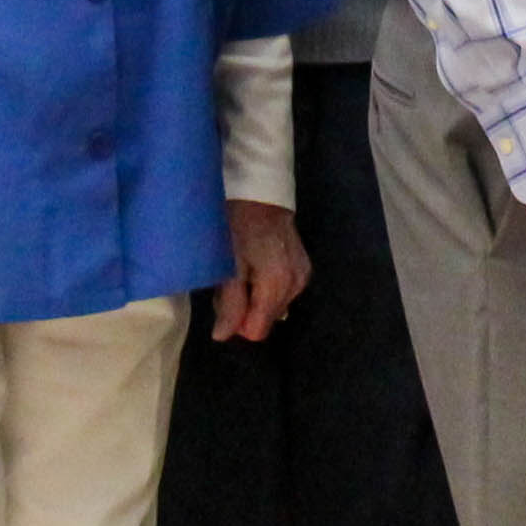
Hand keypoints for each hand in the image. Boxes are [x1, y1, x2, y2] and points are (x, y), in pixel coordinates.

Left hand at [209, 199, 310, 341]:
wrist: (259, 189)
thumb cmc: (237, 223)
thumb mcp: (227, 264)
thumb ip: (229, 303)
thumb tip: (223, 336)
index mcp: (278, 286)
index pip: (257, 331)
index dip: (237, 321)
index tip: (224, 299)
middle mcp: (296, 285)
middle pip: (265, 318)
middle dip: (245, 307)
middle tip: (229, 279)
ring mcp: (302, 275)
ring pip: (273, 305)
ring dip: (254, 295)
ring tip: (240, 268)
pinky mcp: (302, 265)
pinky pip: (281, 289)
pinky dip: (265, 284)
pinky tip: (255, 262)